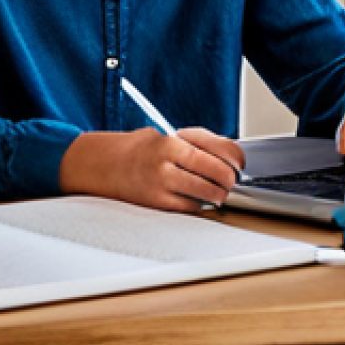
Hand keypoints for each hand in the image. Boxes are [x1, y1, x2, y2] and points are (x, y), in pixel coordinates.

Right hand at [58, 127, 246, 212]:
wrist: (105, 165)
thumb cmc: (140, 149)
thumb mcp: (166, 137)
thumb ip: (193, 144)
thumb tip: (226, 156)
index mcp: (171, 140)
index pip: (215, 148)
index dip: (234, 158)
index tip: (239, 163)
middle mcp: (167, 161)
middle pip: (214, 173)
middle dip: (228, 179)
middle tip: (231, 181)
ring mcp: (161, 184)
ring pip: (204, 193)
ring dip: (217, 194)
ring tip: (219, 192)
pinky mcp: (156, 203)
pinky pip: (189, 207)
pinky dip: (199, 204)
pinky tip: (200, 199)